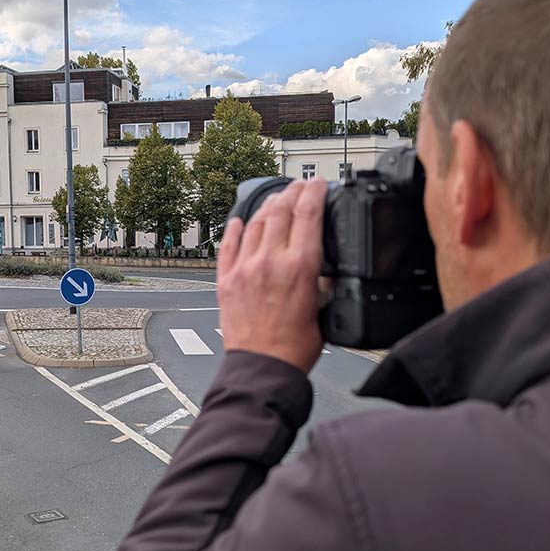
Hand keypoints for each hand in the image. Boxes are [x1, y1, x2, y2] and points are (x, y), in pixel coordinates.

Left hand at [217, 178, 327, 372]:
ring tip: (276, 200)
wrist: (262, 368)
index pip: (308, 213)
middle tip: (299, 186)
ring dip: (268, 206)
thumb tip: (322, 267)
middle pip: (281, 210)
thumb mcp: (323, 309)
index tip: (318, 183)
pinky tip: (237, 221)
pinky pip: (228, 245)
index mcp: (300, 266)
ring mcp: (245, 268)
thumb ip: (322, 282)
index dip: (314, 191)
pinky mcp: (226, 280)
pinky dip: (234, 229)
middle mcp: (270, 261)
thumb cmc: (294, 348)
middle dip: (293, 192)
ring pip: (254, 222)